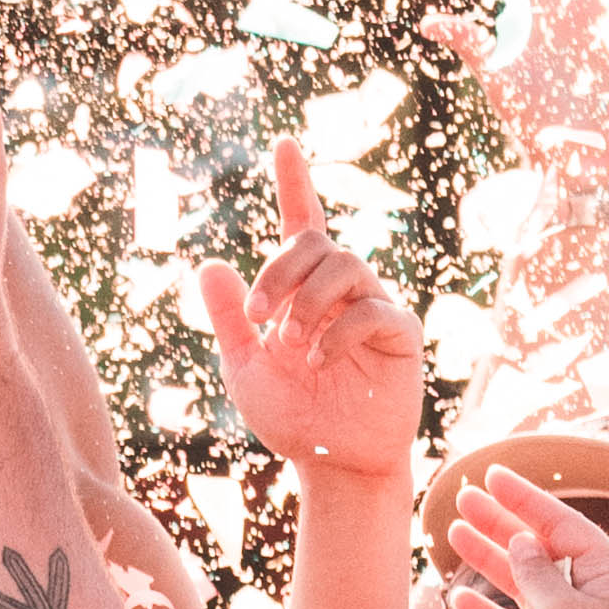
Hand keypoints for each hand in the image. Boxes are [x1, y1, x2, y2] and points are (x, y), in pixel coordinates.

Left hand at [195, 139, 422, 487]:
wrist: (331, 463)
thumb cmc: (293, 415)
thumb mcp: (245, 367)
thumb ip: (231, 318)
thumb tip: (209, 264)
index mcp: (302, 292)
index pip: (303, 226)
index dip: (295, 184)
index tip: (284, 145)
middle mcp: (341, 291)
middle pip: (318, 244)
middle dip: (280, 272)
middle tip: (257, 316)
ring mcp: (374, 307)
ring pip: (347, 266)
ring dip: (309, 301)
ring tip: (289, 343)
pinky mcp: (399, 333)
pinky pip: (374, 310)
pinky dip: (338, 331)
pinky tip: (319, 359)